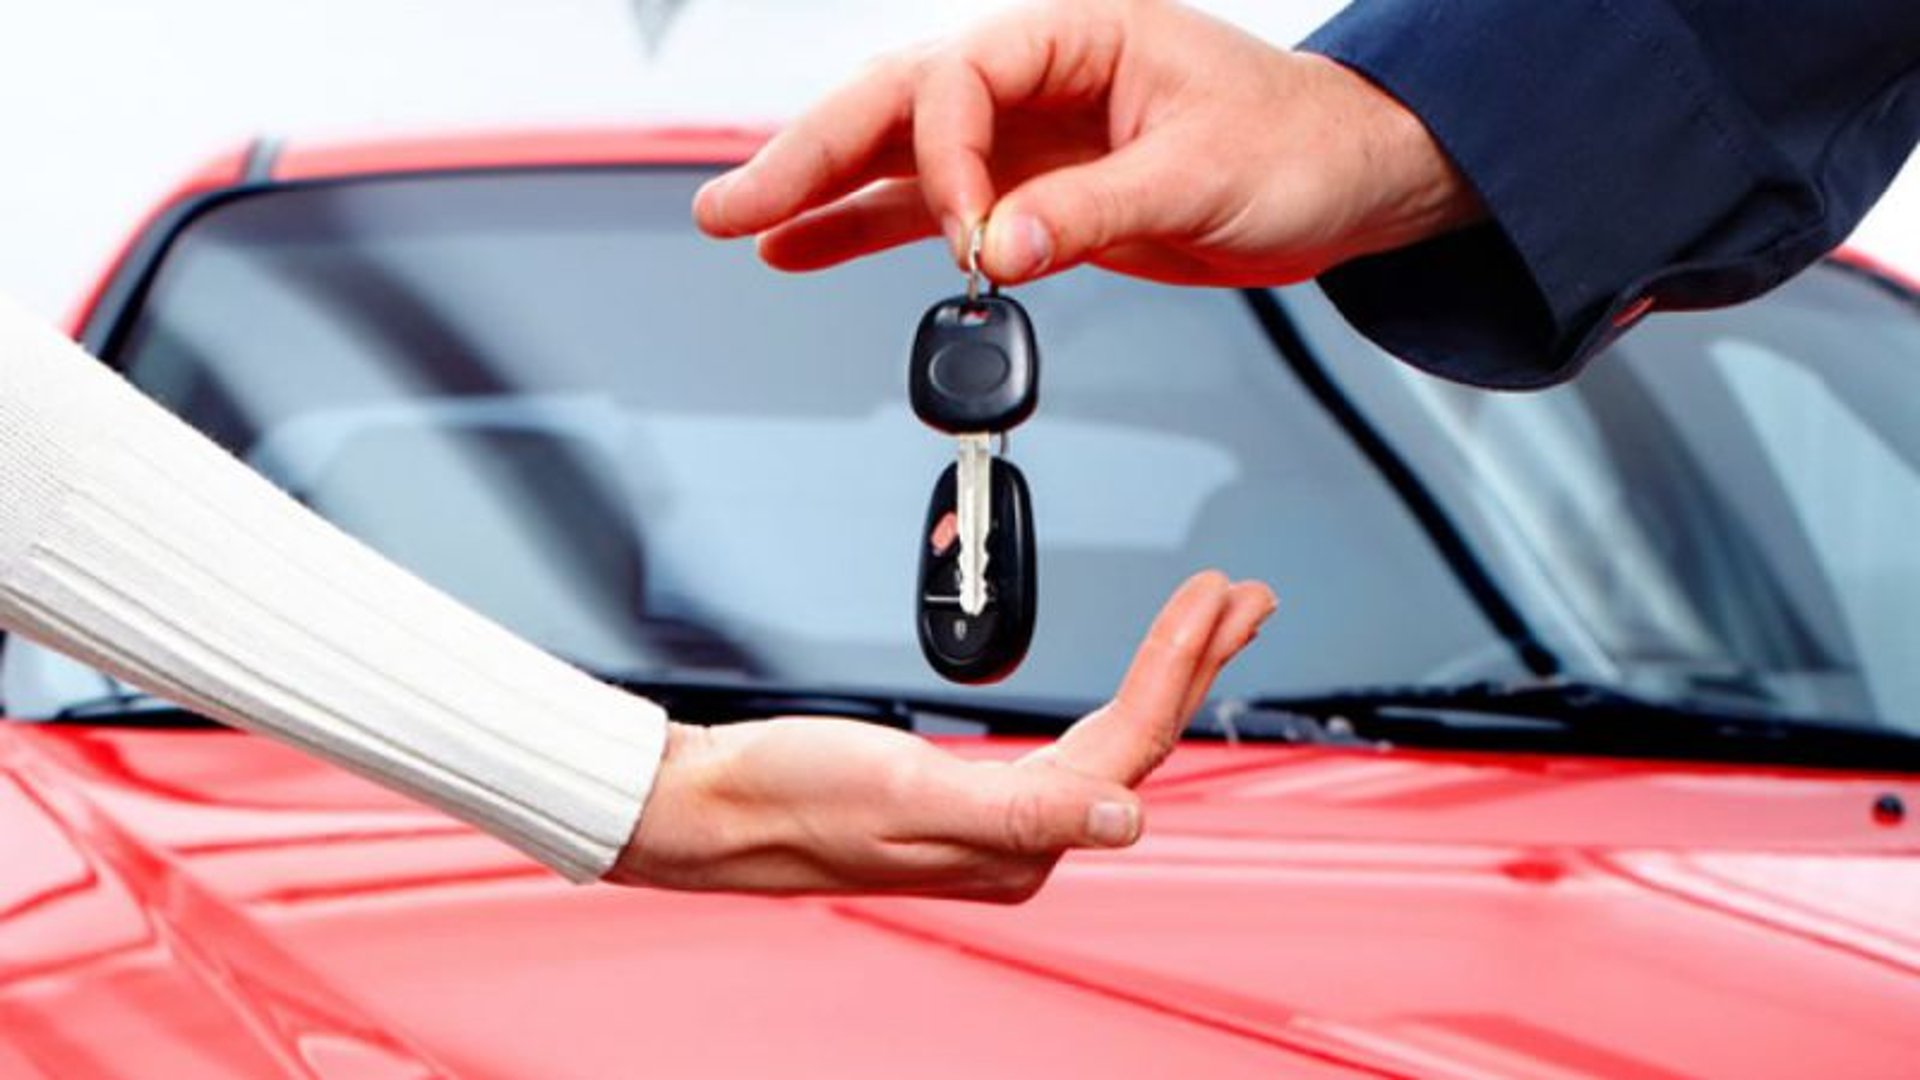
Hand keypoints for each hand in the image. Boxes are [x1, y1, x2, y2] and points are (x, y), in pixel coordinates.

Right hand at [611, 570, 1274, 900]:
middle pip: (1137, 740)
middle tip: (1245, 597)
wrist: (711, 807)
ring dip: (1164, 673)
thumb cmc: (790, 798)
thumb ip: (1024, 810)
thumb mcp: (907, 792)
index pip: (1131, 744)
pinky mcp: (970, 796)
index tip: (1217, 596)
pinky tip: (1128, 681)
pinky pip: (1072, 742)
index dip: (1181, 665)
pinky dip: (1113, 694)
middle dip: (1196, 662)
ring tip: (1207, 621)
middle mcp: (1020, 838)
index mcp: (1018, 841)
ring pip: (1110, 739)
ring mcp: (998, 819)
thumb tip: (1127, 819)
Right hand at [693, 0, 1480, 287]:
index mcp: (1077, 35)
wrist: (1347, 181)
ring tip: (740, 225)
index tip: (970, 238)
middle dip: (811, 153)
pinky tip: (806, 249)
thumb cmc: (1301, 145)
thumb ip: (1094, 211)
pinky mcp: (1035, 196)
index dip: (945, 160)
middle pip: (897, 104)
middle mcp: (1038, 78)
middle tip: (731, 203)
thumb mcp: (1205, 175)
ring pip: (900, 158)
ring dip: (820, 192)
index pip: (962, 81)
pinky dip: (870, 230)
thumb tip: (998, 249)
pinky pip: (934, 212)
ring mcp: (1029, 138)